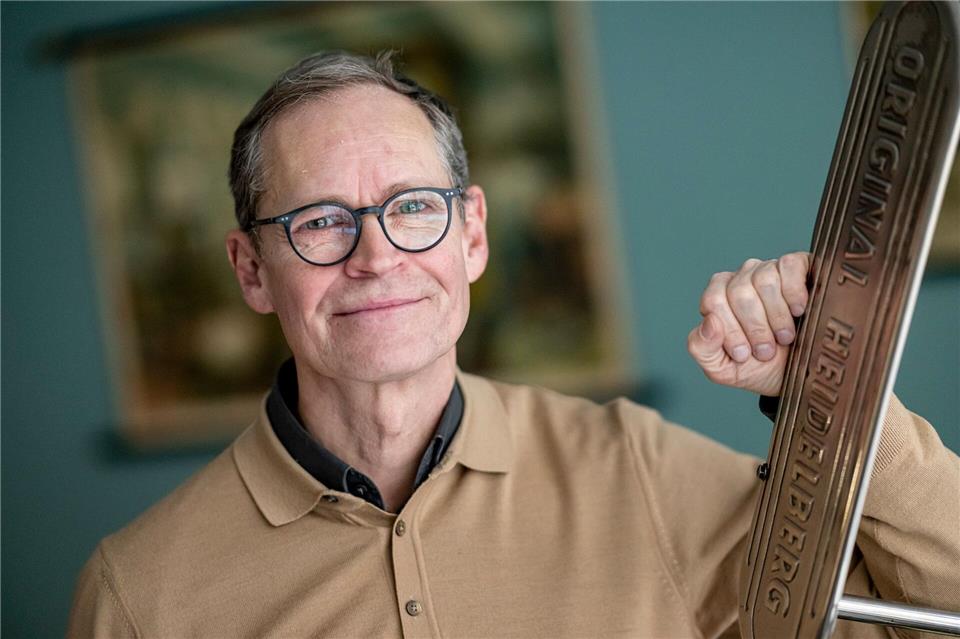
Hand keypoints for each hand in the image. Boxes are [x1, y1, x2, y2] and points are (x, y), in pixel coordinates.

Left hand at [687, 252, 809, 396]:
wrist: (798, 374)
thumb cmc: (757, 368)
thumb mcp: (722, 368)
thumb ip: (702, 348)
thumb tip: (709, 321)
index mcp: (717, 297)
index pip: (714, 301)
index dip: (730, 331)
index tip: (744, 354)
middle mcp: (740, 278)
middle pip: (739, 292)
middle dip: (755, 328)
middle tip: (767, 352)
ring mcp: (767, 269)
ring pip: (764, 280)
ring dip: (777, 316)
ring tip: (785, 337)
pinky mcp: (795, 266)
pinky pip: (789, 266)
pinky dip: (794, 292)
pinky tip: (798, 311)